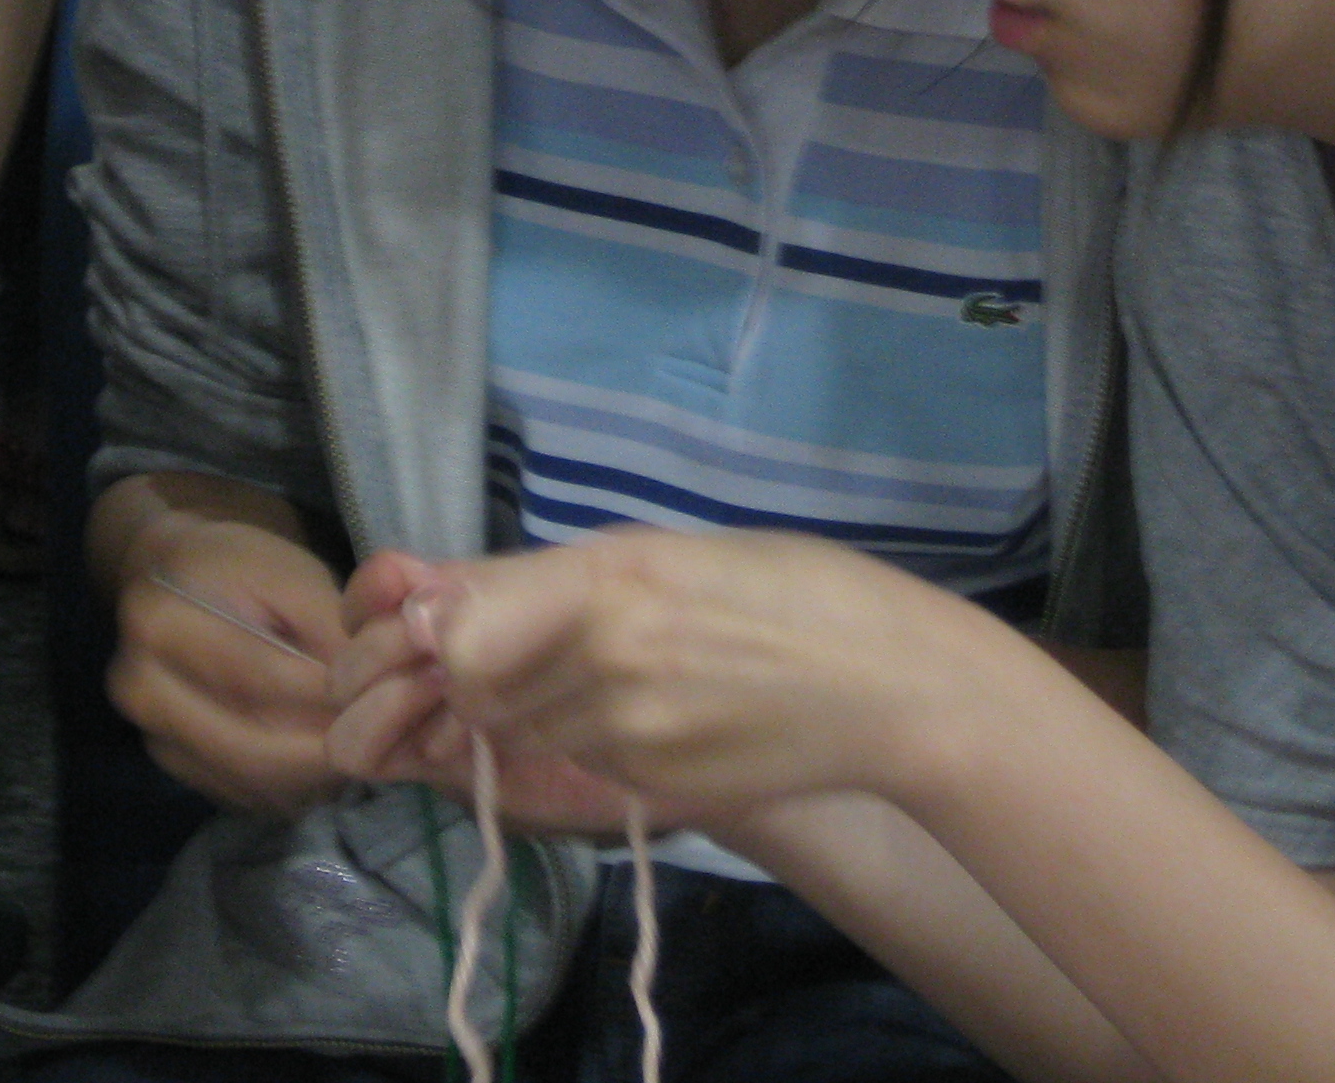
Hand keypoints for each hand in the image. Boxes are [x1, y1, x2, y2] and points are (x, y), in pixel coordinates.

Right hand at [108, 517, 353, 812]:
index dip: (324, 690)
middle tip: (379, 740)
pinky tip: (325, 764)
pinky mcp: (175, 766)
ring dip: (311, 776)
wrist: (178, 581)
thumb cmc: (240, 568)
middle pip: (248, 743)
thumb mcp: (288, 572)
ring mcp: (153, 735)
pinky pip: (242, 794)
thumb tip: (369, 683)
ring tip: (361, 753)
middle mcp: (141, 688)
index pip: (256, 673)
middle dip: (321, 748)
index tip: (380, 696)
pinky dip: (290, 788)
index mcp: (160, 621)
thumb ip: (327, 622)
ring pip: (248, 780)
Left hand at [328, 530, 976, 824]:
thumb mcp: (674, 549)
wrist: (893, 686)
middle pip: (476, 691)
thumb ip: (559, 577)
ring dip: (531, 710)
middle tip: (525, 652)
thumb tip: (449, 593)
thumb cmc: (795, 590)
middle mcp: (608, 655)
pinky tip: (651, 712)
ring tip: (608, 675)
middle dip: (477, 677)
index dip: (441, 634)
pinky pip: (579, 761)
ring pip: (522, 731)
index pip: (458, 632)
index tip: (458, 621)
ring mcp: (630, 732)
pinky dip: (585, 741)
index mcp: (614, 573)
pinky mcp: (652, 786)